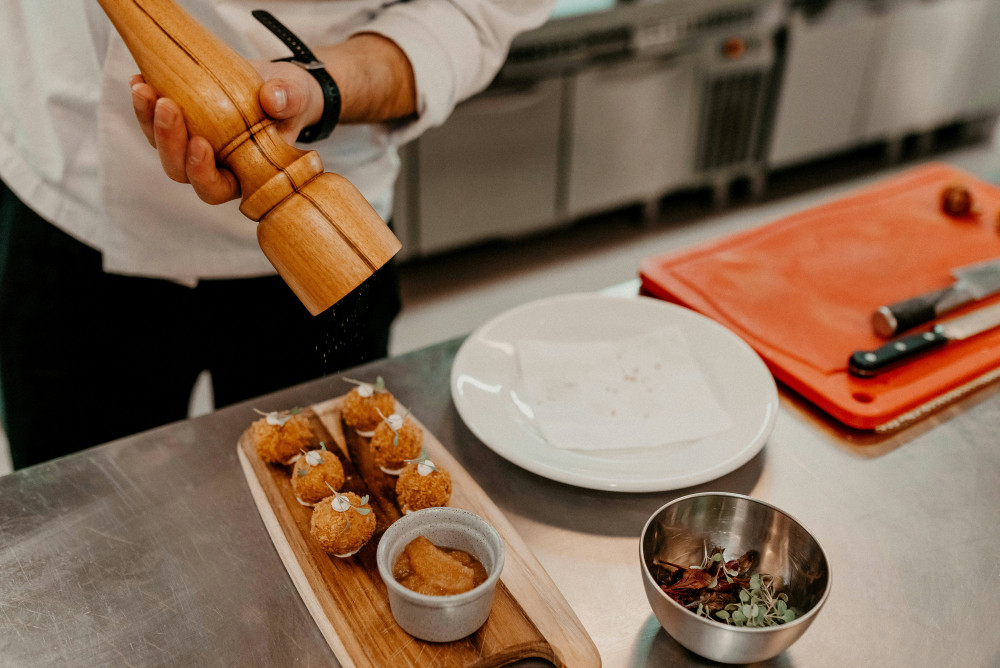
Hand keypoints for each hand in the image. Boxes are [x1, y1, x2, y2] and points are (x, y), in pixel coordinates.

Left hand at [129, 61, 324, 204]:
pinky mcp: (180, 125)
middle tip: (167, 105)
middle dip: (170, 141)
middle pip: (180, 171)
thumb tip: (274, 99)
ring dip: (149, 122)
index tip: (201, 142)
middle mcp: (214, 167)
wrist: (275, 85)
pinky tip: (138, 81)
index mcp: (243, 174)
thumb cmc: (289, 101)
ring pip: (162, 148)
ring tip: (145, 90)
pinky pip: (153, 123)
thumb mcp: (297, 97)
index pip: (216, 188)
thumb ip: (290, 100)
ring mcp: (193, 147)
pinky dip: (143, 104)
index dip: (203, 173)